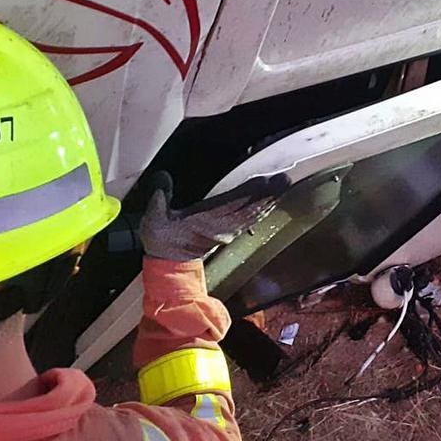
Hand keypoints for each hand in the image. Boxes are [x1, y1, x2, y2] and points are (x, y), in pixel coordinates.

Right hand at [139, 172, 290, 261]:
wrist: (168, 265)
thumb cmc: (162, 240)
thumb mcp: (154, 218)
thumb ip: (159, 196)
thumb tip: (162, 176)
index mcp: (208, 219)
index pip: (236, 202)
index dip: (253, 192)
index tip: (268, 180)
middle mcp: (222, 226)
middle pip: (251, 207)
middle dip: (268, 194)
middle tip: (285, 179)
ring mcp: (227, 232)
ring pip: (252, 215)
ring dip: (267, 202)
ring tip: (282, 188)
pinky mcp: (227, 234)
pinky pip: (248, 221)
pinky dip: (260, 211)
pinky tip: (267, 205)